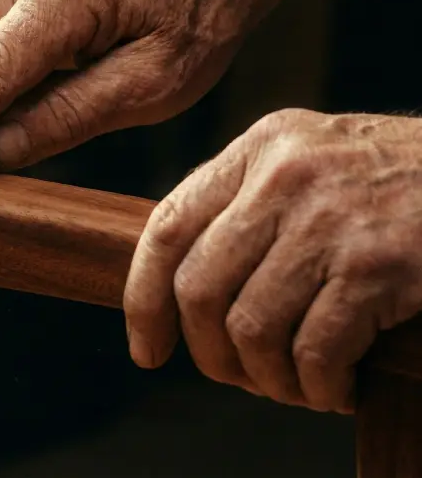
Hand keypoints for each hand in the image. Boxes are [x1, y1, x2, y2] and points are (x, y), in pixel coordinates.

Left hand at [124, 108, 421, 412]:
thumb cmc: (396, 181)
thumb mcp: (308, 160)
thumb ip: (247, 205)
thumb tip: (181, 287)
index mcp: (258, 150)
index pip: (167, 228)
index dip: (143, 299)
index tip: (146, 347)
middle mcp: (284, 177)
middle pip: (198, 287)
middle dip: (209, 353)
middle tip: (238, 376)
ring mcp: (330, 221)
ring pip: (250, 328)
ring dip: (268, 379)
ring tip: (295, 386)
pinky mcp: (377, 266)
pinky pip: (314, 352)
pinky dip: (318, 387)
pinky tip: (336, 388)